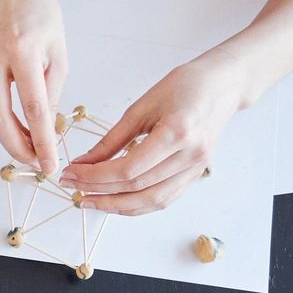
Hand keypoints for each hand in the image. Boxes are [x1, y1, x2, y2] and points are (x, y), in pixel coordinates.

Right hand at [0, 0, 68, 174]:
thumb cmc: (40, 14)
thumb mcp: (58, 50)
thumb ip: (52, 88)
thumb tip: (47, 124)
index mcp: (22, 50)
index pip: (32, 106)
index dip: (41, 139)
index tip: (50, 162)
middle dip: (15, 145)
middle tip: (34, 163)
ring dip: (7, 135)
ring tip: (29, 149)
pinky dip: (1, 118)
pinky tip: (17, 127)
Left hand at [58, 54, 250, 214]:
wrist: (222, 86)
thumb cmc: (184, 87)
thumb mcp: (141, 107)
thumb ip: (112, 139)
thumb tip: (84, 163)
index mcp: (176, 133)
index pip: (128, 169)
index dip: (94, 176)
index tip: (70, 174)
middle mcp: (189, 156)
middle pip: (137, 187)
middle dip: (99, 191)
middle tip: (71, 188)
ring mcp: (196, 168)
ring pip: (151, 200)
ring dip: (116, 206)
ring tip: (89, 201)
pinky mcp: (196, 174)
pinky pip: (164, 199)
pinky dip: (137, 205)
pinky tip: (115, 202)